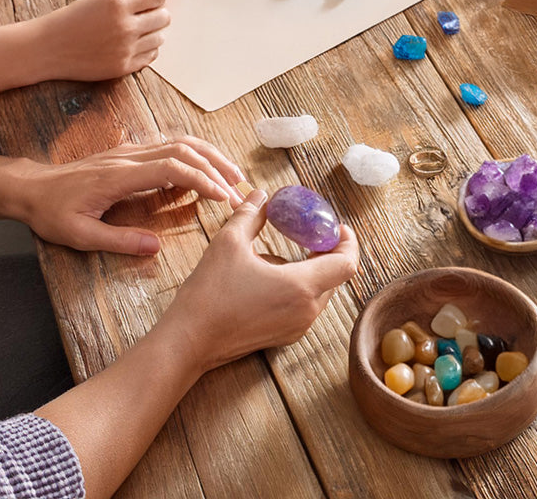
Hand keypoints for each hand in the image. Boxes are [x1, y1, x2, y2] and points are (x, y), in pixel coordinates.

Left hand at [16, 137, 245, 253]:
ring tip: (233, 175)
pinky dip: (197, 154)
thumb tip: (155, 248)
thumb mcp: (78, 235)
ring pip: (182, 143)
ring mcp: (132, 151)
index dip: (202, 180)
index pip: (172, 168)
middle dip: (217, 167)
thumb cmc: (52, 212)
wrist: (33, 187)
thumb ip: (118, 241)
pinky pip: (172, 146)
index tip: (223, 197)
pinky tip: (208, 169)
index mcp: (119, 176)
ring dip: (211, 156)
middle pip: (185, 150)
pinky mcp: (133, 153)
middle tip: (239, 190)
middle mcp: (130, 157)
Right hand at [33, 0, 170, 80]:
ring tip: (136, 32)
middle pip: (164, 17)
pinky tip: (133, 45)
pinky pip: (151, 56)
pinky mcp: (123, 66)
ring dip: (152, 33)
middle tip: (146, 17)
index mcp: (117, 3)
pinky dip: (146, 50)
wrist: (47, 48)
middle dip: (157, 15)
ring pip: (160, 37)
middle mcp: (125, 25)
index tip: (151, 2)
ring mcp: (125, 48)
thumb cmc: (71, 20)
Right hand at [163, 189, 358, 371]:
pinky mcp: (284, 336)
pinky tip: (273, 274)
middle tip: (310, 232)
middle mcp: (306, 311)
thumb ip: (251, 214)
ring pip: (321, 292)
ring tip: (287, 251)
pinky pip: (305, 306)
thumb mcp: (229, 242)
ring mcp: (296, 327)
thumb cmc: (209, 294)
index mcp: (301, 287)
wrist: (188, 342)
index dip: (348, 241)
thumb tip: (261, 195)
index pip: (347, 263)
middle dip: (328, 252)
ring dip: (313, 269)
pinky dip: (300, 286)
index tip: (337, 226)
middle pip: (336, 276)